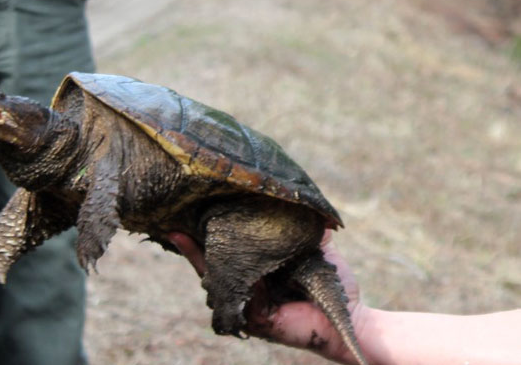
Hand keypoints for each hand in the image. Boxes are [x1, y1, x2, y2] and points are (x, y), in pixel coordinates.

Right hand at [167, 231, 369, 364]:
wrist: (347, 318)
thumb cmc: (335, 287)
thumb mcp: (318, 251)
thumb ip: (307, 232)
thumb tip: (302, 203)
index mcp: (262, 272)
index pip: (230, 253)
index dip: (212, 236)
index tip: (196, 214)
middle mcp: (250, 288)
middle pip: (214, 265)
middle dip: (193, 245)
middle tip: (173, 225)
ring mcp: (248, 304)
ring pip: (215, 280)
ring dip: (198, 258)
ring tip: (178, 235)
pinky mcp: (252, 318)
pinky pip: (230, 297)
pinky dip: (217, 279)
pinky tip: (205, 265)